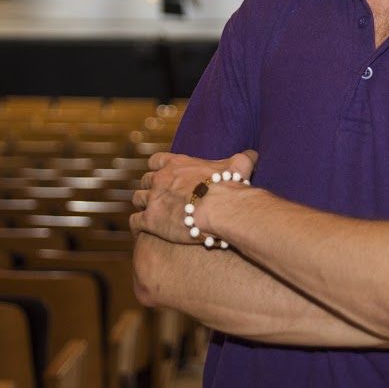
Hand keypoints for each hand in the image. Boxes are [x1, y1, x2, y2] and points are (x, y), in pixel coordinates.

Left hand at [130, 149, 258, 243]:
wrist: (220, 209)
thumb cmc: (229, 186)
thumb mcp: (239, 165)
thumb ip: (243, 158)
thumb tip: (254, 154)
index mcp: (177, 164)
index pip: (156, 160)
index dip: (157, 168)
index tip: (161, 174)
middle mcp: (161, 178)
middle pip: (145, 180)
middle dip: (149, 188)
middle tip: (157, 197)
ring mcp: (154, 199)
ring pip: (137, 200)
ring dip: (142, 206)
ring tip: (148, 213)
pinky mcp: (150, 220)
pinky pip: (134, 223)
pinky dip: (136, 227)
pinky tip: (141, 232)